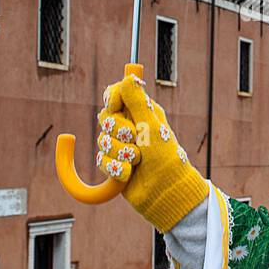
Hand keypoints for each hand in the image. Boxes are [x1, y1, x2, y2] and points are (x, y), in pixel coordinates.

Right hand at [95, 72, 207, 231]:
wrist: (166, 193)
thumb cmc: (166, 158)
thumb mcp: (151, 126)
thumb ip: (138, 101)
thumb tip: (130, 76)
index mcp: (142, 112)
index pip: (115, 95)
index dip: (111, 99)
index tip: (113, 106)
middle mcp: (131, 127)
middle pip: (105, 118)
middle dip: (118, 132)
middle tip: (136, 140)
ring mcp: (122, 146)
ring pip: (102, 141)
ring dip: (120, 153)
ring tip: (137, 161)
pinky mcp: (115, 165)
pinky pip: (102, 161)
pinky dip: (115, 168)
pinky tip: (129, 174)